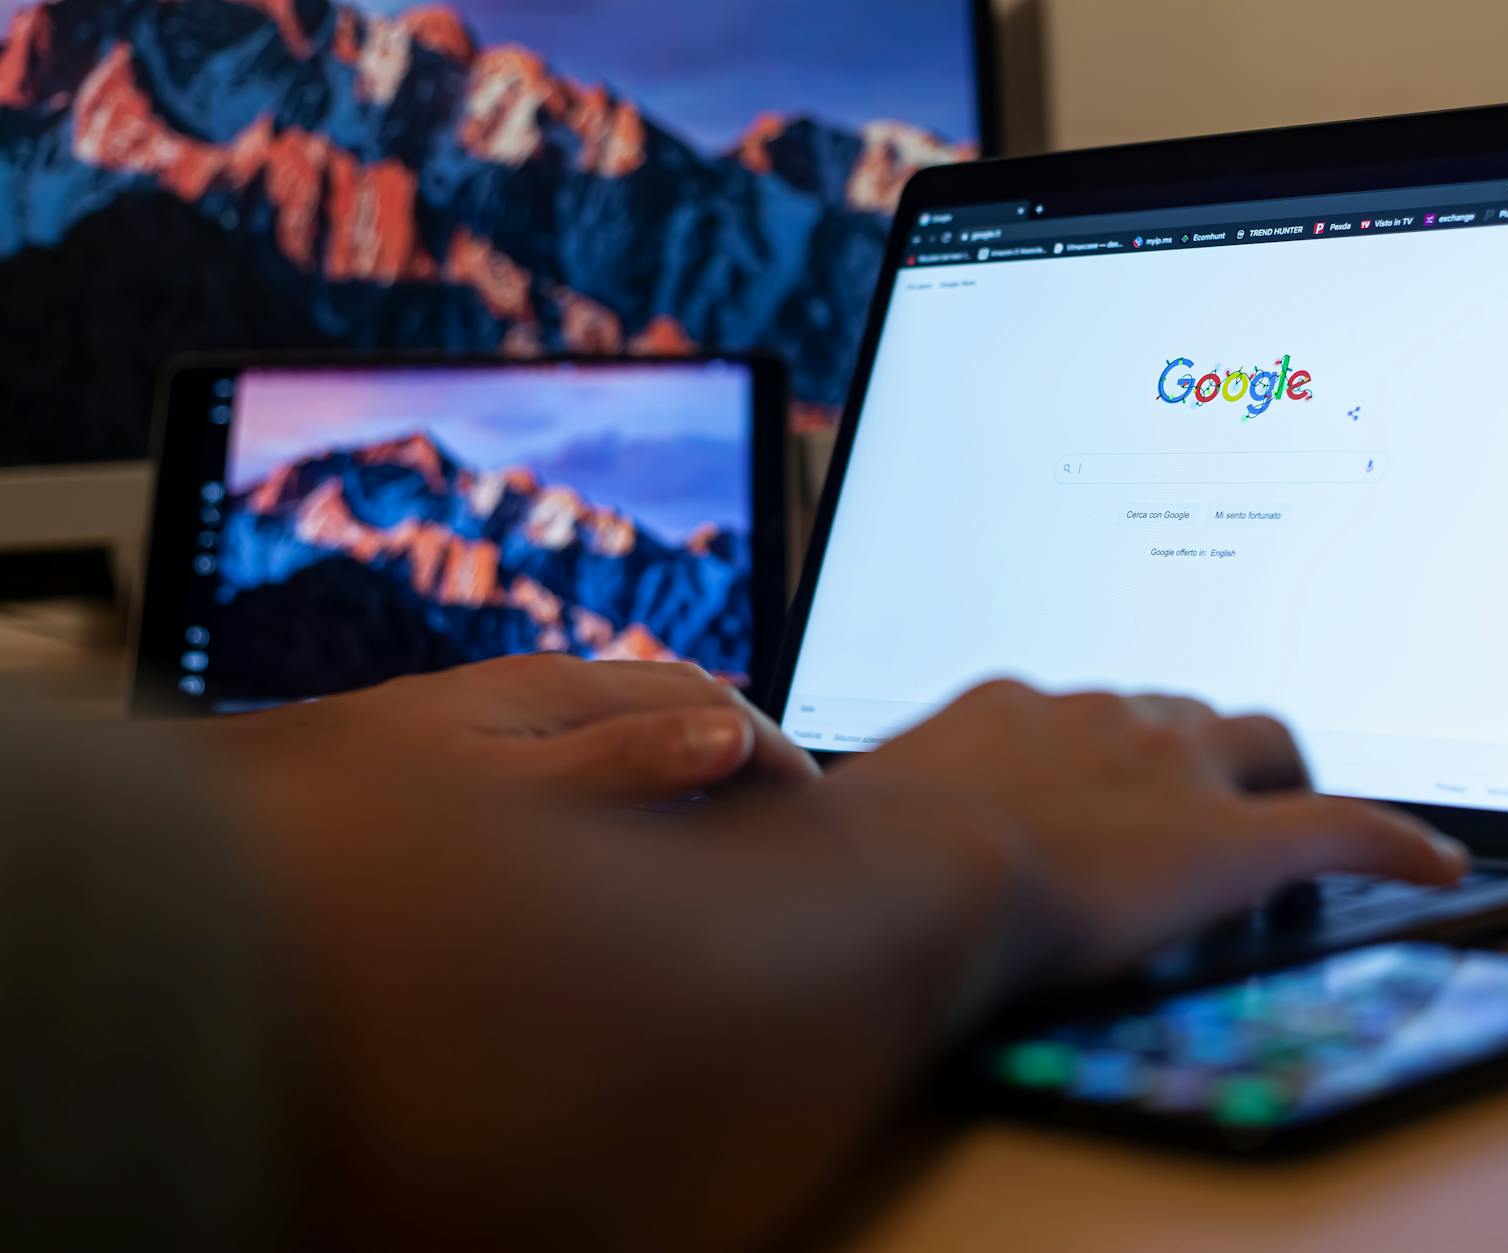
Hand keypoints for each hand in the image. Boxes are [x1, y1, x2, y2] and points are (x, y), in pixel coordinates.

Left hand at [201, 654, 818, 807]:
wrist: (238, 825)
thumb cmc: (365, 813)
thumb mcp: (508, 793)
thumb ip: (619, 764)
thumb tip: (727, 740)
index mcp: (556, 691)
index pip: (709, 702)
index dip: (774, 753)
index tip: (814, 814)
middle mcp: (535, 696)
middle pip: (678, 709)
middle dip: (742, 759)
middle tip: (784, 834)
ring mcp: (508, 725)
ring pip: (634, 737)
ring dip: (689, 779)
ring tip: (723, 846)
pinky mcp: (480, 761)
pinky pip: (591, 767)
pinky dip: (637, 799)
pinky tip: (626, 848)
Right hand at [849, 679, 1467, 983]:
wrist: (913, 872)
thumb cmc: (865, 852)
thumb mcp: (864, 811)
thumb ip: (885, 806)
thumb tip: (840, 825)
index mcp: (1019, 708)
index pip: (1090, 711)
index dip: (1116, 746)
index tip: (1114, 774)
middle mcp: (1105, 717)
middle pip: (1185, 712)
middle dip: (1201, 747)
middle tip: (1206, 794)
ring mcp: (1174, 770)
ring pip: (1262, 742)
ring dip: (1277, 774)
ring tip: (1293, 811)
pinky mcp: (1234, 841)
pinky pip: (1344, 828)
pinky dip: (1395, 842)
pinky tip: (1436, 862)